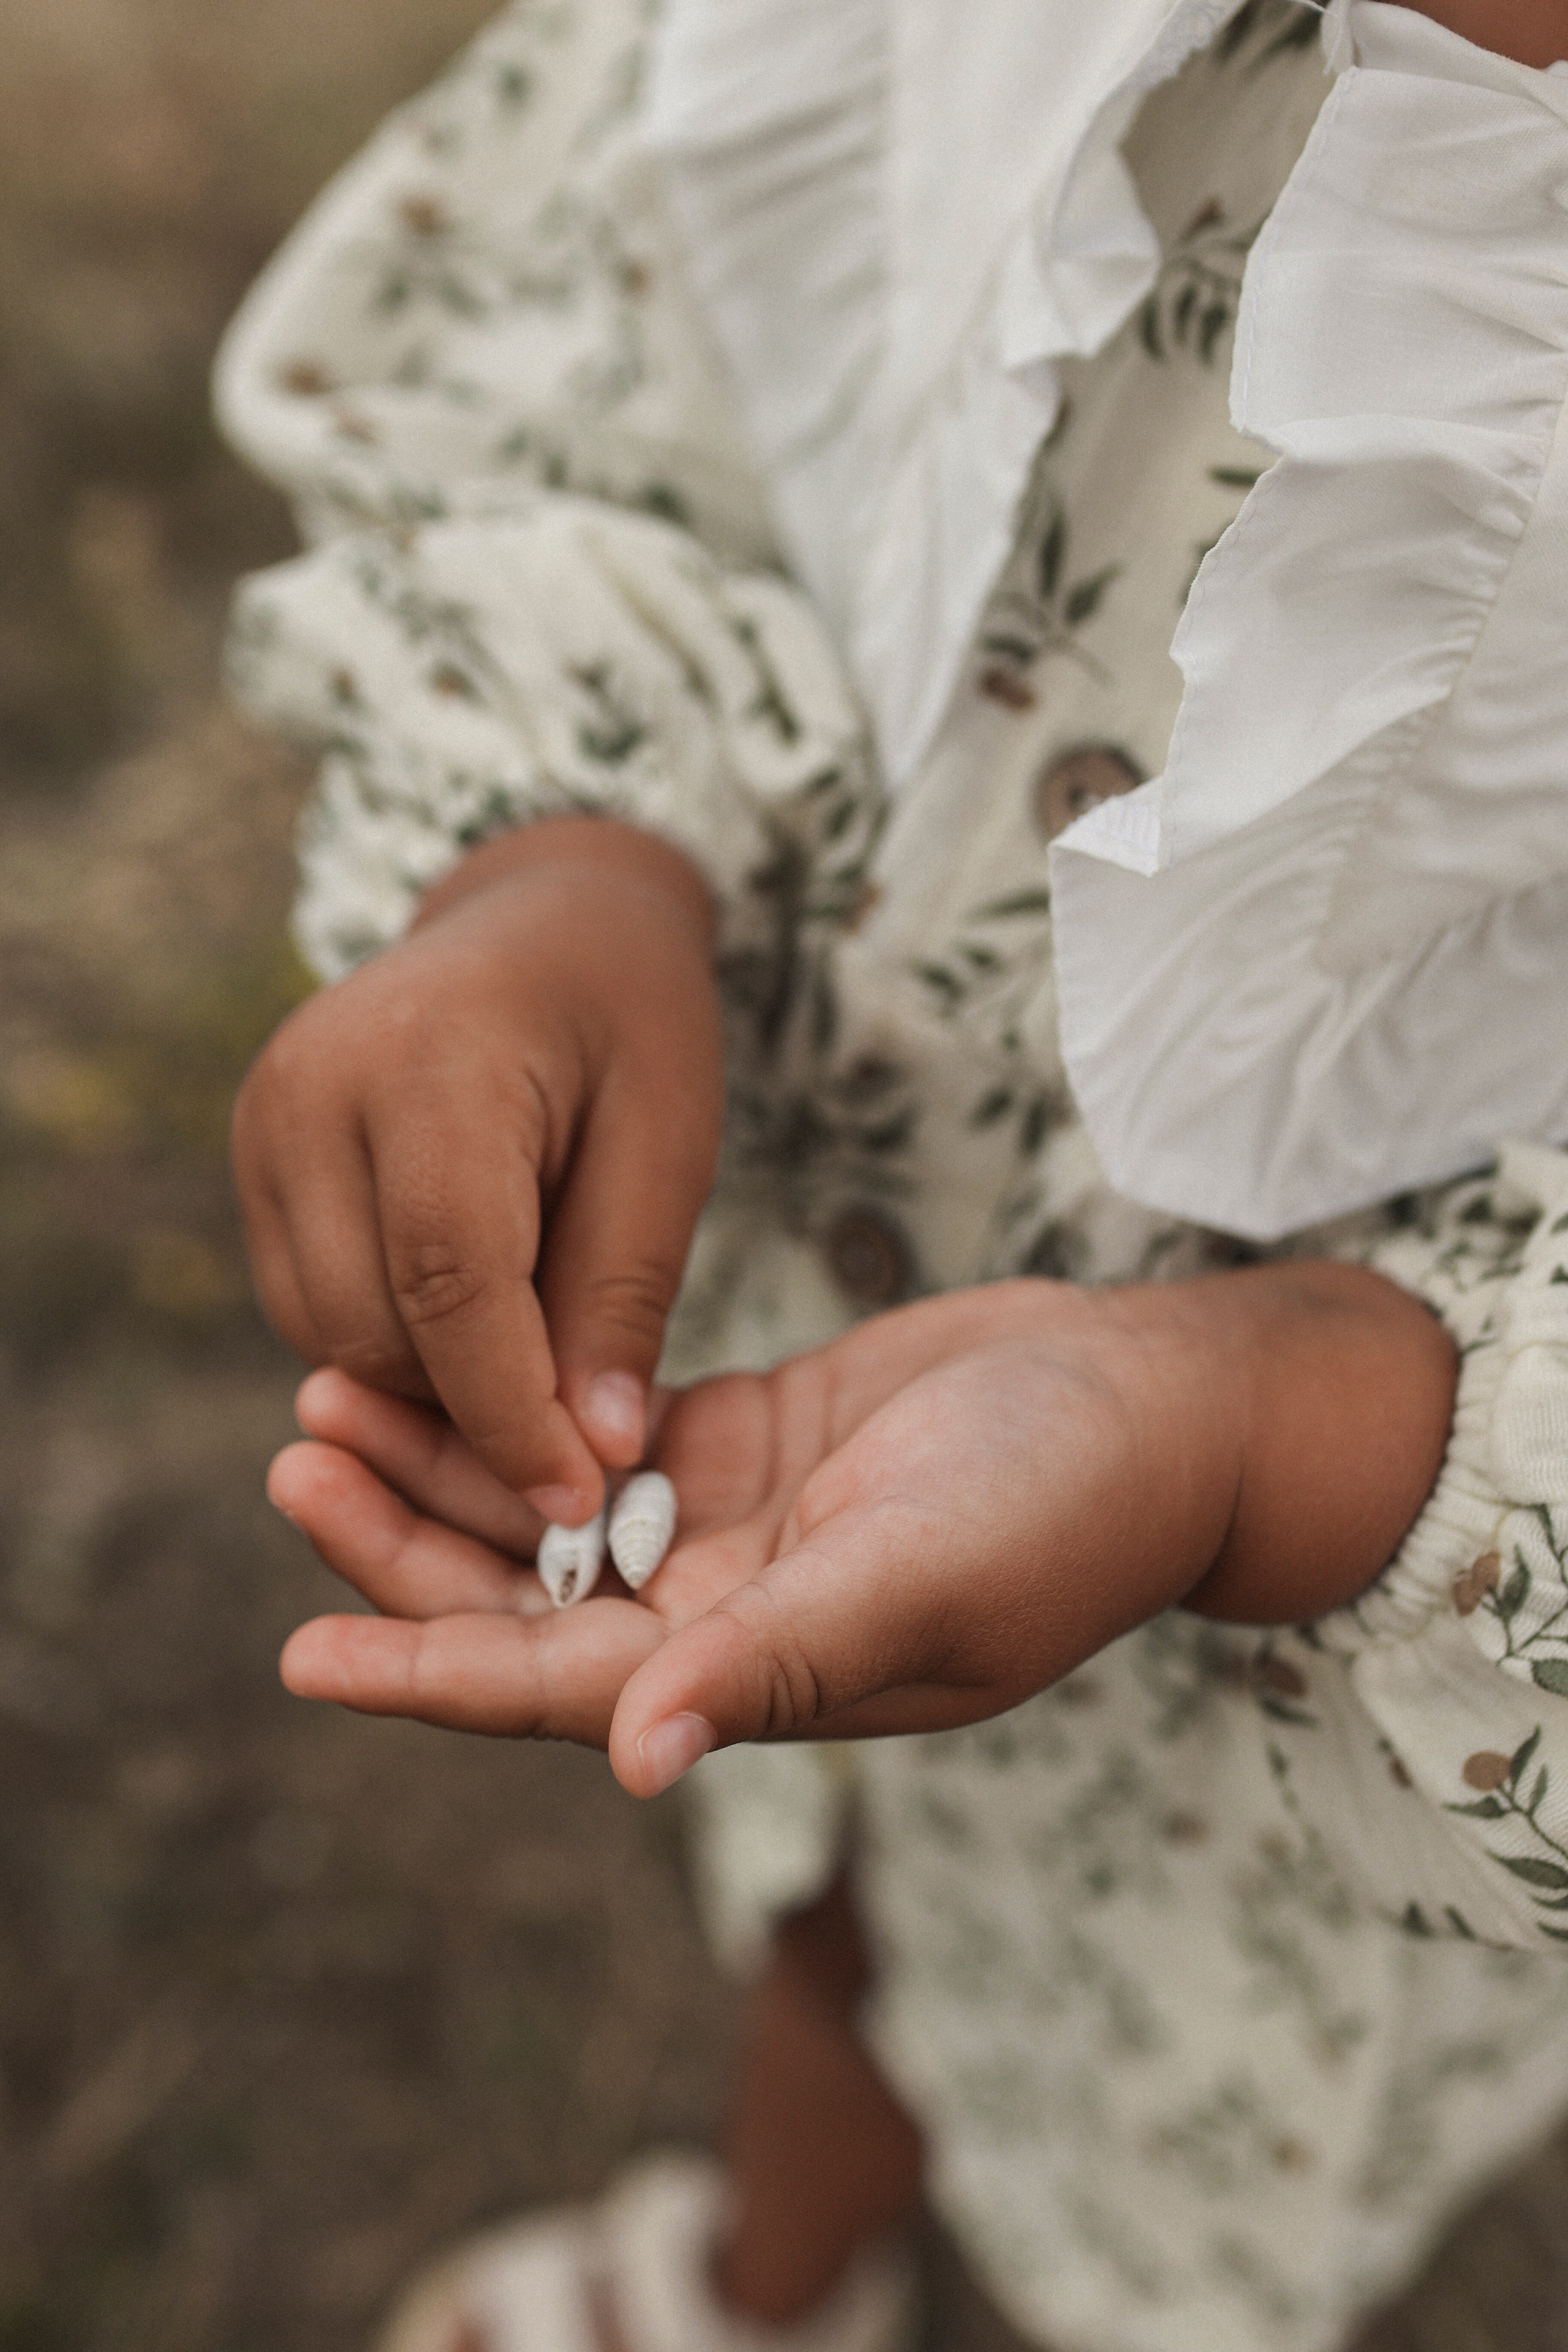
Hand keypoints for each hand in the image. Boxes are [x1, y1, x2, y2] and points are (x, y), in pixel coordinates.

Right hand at [231, 820, 723, 1519]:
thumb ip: (622, 1296)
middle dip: (474, 1412)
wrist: (542, 920)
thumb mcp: (670, 1142)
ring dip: (431, 1382)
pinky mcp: (254, 1158)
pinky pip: (312, 1303)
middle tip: (575, 1450)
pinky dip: (393, 1341)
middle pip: (375, 1326)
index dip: (509, 1412)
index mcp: (432, 1062)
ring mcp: (264, 1122)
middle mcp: (313, 1091)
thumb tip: (589, 1457)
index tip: (576, 1504)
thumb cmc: (628, 1020)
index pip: (448, 1280)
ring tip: (538, 1364)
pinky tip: (476, 1313)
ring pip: (330, 1335)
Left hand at [268, 1264, 1454, 1795]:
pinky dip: (525, 1398)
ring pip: (547, 1508)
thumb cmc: (1065, 1504)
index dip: (426, 1674)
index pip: (555, 1690)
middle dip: (404, 1547)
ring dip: (446, 1462)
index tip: (299, 1657)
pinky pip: (603, 1430)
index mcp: (753, 1675)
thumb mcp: (917, 1582)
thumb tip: (627, 1761)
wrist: (1155, 1402)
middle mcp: (724, 1615)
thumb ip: (771, 1664)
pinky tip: (453, 1347)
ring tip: (331, 1396)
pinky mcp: (747, 1439)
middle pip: (523, 1599)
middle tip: (296, 1464)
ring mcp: (732, 1526)